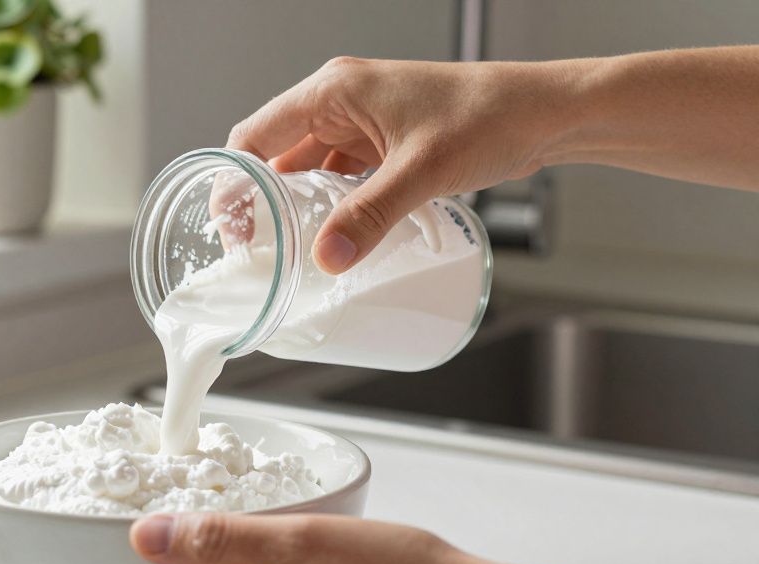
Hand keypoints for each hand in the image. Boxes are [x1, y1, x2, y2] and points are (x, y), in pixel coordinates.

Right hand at [228, 57, 565, 272]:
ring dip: (295, 209)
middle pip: (273, 156)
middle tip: (257, 252)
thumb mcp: (422, 171)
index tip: (231, 230)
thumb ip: (370, 215)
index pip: (253, 136)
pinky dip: (328, 208)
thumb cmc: (490, 116)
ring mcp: (359, 125)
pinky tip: (331, 239)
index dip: (233, 184)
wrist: (545, 114)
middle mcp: (339, 103)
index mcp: (333, 91)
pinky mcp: (380, 145)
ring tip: (288, 254)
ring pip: (304, 171)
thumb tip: (326, 257)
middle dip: (261, 204)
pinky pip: (336, 179)